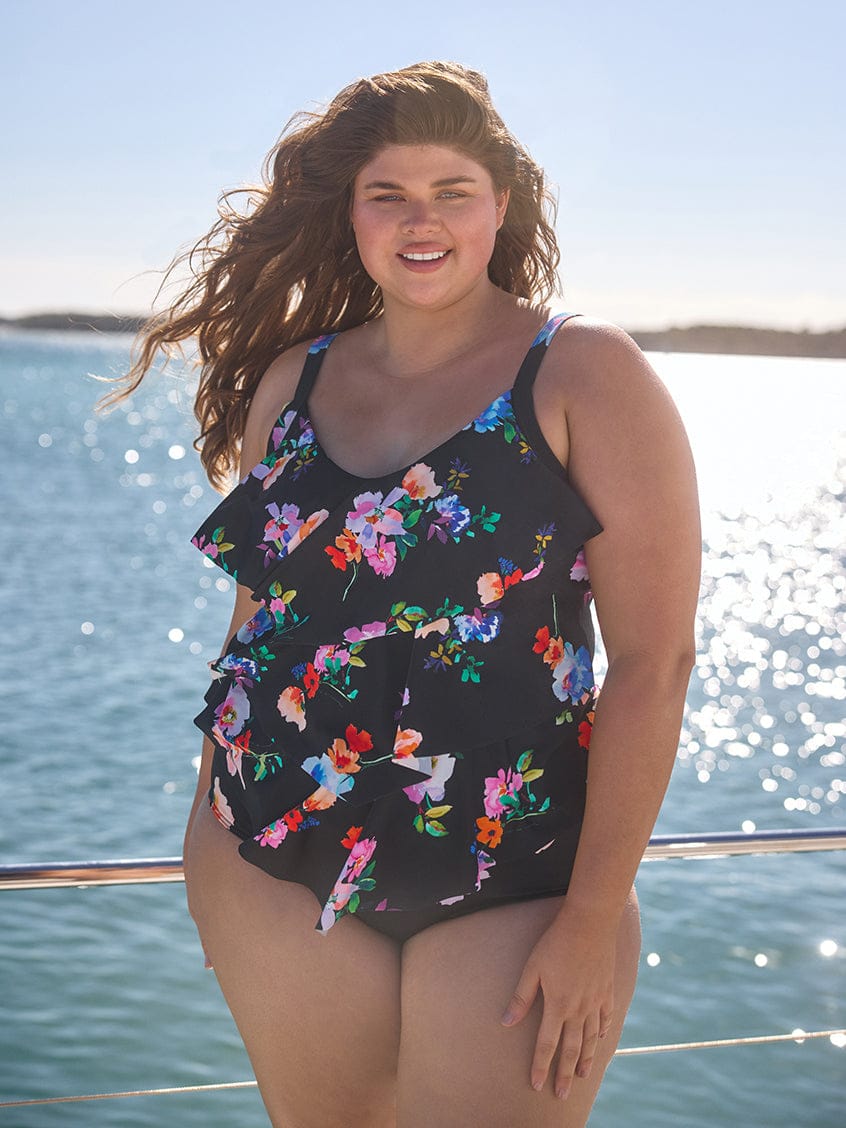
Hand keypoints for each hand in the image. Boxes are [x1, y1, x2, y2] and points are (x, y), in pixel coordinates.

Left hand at [500, 908, 615, 1098]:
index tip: (537, 1085)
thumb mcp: (532, 967)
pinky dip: (603, 1032)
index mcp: (558, 1005)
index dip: (541, 1066)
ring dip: (585, 1059)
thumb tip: (506, 1022)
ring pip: (591, 1038)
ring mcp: (596, 1000)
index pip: (547, 1044)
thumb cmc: (556, 941)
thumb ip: (521, 996)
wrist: (590, 922)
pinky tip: (601, 1040)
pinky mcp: (607, 989)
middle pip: (571, 1048)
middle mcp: (579, 1009)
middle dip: (564, 1073)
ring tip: (581, 1076)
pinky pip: (606, 1018)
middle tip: (561, 1095)